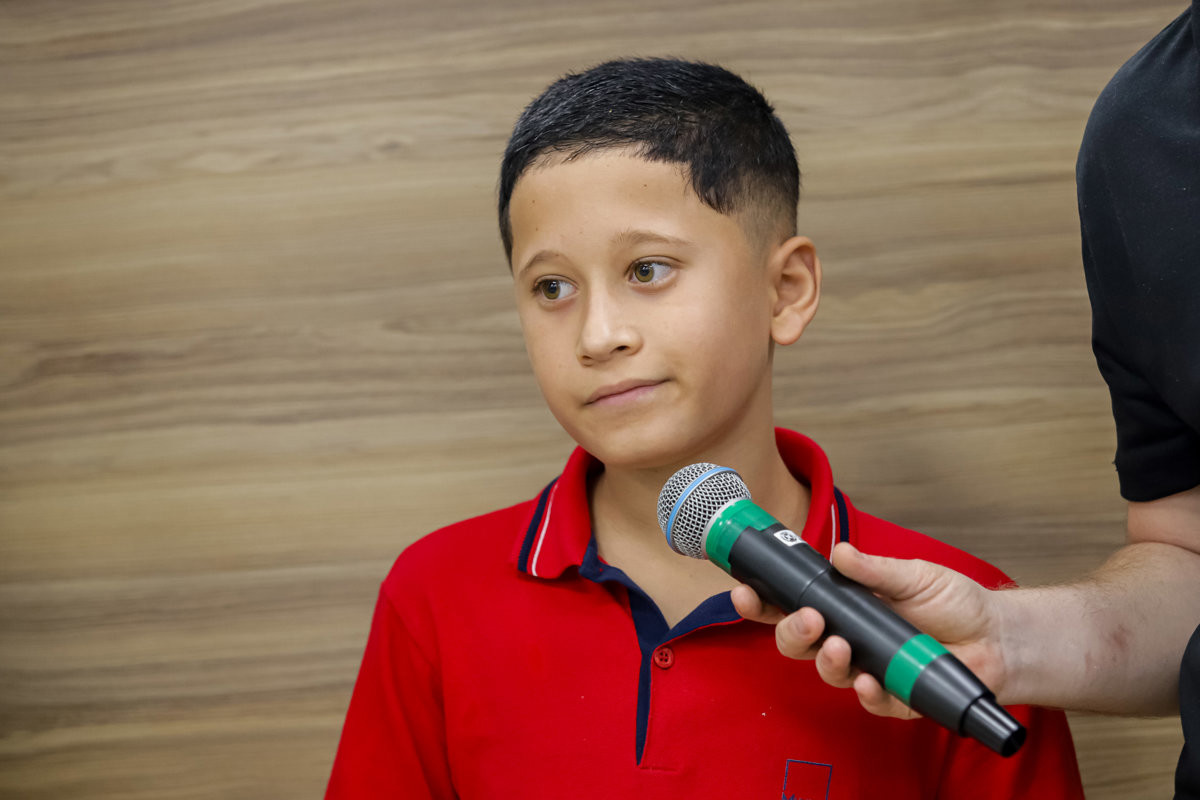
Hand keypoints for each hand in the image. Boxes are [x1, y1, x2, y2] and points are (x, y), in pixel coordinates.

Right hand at [731, 542, 1007, 719]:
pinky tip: (869, 679)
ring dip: (825, 661)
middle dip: (791, 632)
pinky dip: (866, 690)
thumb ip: (874, 569)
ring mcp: (867, 668)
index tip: (745, 591)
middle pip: (797, 643)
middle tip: (808, 620)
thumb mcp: (913, 574)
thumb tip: (838, 552)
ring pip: (826, 672)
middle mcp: (848, 637)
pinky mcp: (894, 696)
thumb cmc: (954, 601)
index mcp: (844, 605)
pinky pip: (869, 699)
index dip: (763, 602)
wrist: (997, 635)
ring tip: (839, 647)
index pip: (791, 604)